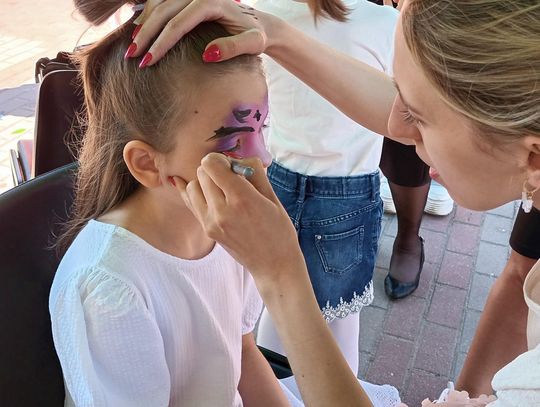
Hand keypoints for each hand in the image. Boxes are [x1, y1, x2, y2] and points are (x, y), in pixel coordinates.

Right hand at [130, 0, 275, 65]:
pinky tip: (141, 32)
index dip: (161, 43)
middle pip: (164, 11)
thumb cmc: (256, 36)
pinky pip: (163, 3)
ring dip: (143, 24)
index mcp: (212, 3)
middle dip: (146, 35)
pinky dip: (149, 15)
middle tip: (132, 56)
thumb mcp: (252, 44)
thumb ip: (233, 48)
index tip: (148, 61)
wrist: (260, 24)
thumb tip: (207, 54)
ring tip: (132, 47)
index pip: (179, 23)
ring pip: (159, 4)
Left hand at [171, 153, 305, 283]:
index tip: (234, 166)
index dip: (222, 159)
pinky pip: (191, 202)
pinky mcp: (207, 230)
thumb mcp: (273, 198)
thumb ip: (255, 173)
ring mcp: (211, 222)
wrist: (274, 265)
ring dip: (206, 182)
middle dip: (215, 169)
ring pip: (193, 185)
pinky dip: (194, 192)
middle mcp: (222, 210)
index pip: (211, 164)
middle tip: (231, 177)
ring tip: (222, 189)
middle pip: (202, 172)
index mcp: (241, 199)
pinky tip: (198, 187)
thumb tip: (239, 158)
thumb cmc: (279, 231)